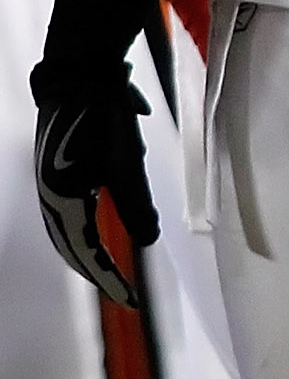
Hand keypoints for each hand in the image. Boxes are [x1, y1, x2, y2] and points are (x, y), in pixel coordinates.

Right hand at [32, 69, 153, 306]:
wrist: (78, 79)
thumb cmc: (104, 119)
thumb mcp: (127, 163)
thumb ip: (137, 204)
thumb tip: (148, 241)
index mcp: (64, 200)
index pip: (87, 253)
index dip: (109, 279)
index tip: (129, 300)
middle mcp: (50, 198)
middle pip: (71, 249)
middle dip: (97, 273)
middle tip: (122, 294)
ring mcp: (49, 186)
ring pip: (66, 234)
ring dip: (87, 255)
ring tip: (109, 274)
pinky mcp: (54, 175)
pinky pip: (67, 216)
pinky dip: (81, 235)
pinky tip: (94, 237)